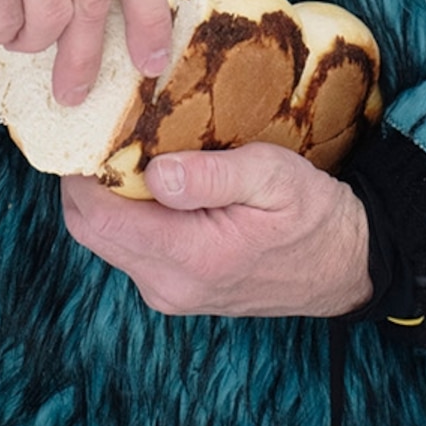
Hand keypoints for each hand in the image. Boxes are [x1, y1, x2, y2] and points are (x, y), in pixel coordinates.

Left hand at [60, 144, 371, 317]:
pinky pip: (130, 248)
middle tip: (106, 137)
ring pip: (105, 240)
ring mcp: (169, 293)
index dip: (78, 173)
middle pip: (88, 231)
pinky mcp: (175, 291)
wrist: (346, 266)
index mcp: (190, 257)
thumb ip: (213, 175)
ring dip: (107, 198)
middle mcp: (169, 285)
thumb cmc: (314, 216)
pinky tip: (154, 186)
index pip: (96, 218)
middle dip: (86, 182)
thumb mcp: (275, 177)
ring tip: (133, 155)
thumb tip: (154, 173)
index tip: (88, 131)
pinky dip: (128, 215)